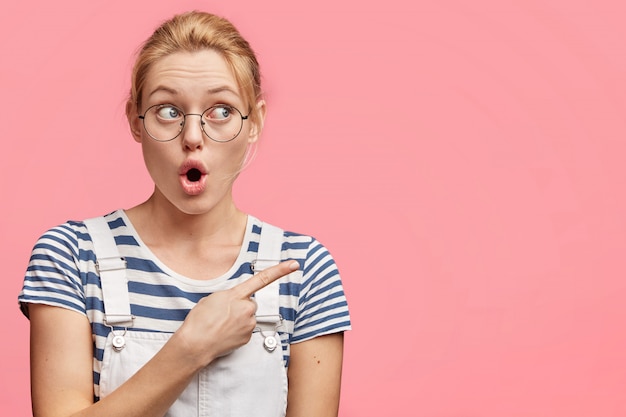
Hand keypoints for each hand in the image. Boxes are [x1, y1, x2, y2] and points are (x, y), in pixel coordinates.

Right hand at [175, 260, 299, 367]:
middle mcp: (247, 308)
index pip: (262, 279)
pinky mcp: (248, 337)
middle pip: (251, 303)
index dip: (280, 270)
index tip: (294, 265)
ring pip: (249, 317)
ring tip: (222, 325)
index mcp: (236, 295)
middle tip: (224, 314)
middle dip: (241, 307)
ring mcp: (249, 323)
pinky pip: (246, 329)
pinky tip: (225, 333)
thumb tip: (234, 302)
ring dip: (239, 319)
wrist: (196, 344)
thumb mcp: (212, 299)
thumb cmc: (199, 321)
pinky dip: (238, 331)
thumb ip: (228, 297)